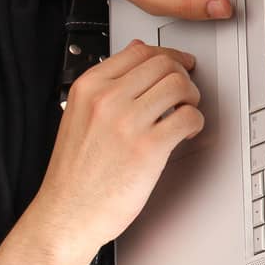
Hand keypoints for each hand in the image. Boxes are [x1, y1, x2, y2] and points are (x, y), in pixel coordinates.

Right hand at [28, 40, 202, 249]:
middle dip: (181, 75)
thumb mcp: (77, 117)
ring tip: (185, 112)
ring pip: (179, 85)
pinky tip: (185, 132)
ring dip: (191, 97)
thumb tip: (135, 62)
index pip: (137, 50)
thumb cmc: (74, 175)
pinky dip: (195, 122)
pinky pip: (189, 117)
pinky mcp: (149, 148)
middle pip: (163, 63)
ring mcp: (128, 122)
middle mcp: (107, 100)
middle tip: (185, 91)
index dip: (165, 54)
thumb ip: (104, 90)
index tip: (176, 63)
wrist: (68, 213)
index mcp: (87, 89)